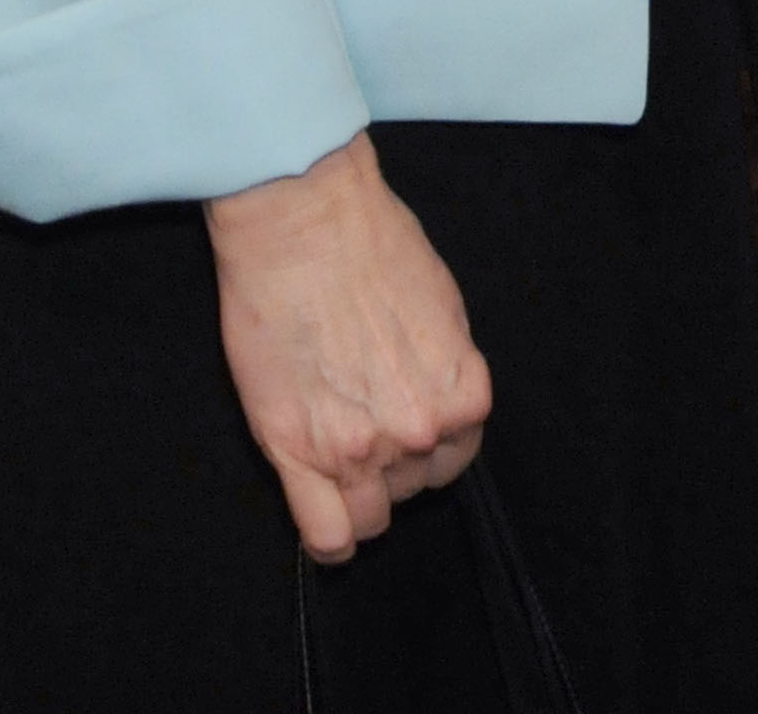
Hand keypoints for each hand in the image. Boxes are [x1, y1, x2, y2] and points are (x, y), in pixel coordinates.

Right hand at [207, 132, 489, 558]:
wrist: (303, 219)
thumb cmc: (371, 241)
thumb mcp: (442, 303)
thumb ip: (445, 367)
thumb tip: (437, 396)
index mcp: (461, 392)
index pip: (456, 460)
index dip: (428, 447)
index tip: (404, 429)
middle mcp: (417, 430)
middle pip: (411, 488)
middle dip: (391, 464)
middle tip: (361, 420)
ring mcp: (357, 449)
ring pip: (370, 518)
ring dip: (357, 495)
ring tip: (335, 452)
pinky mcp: (296, 453)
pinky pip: (327, 536)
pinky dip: (329, 538)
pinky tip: (323, 514)